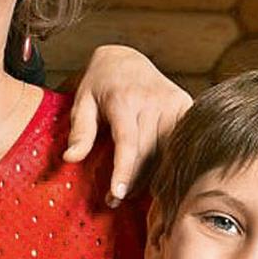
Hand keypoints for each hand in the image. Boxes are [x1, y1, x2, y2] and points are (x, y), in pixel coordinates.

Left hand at [62, 44, 192, 203]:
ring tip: (131, 191)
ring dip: (151, 176)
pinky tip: (156, 175)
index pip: (128, 142)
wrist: (126, 58)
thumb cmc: (99, 85)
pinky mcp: (187, 105)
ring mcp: (173, 102)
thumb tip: (71, 158)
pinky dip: (170, 161)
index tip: (117, 194)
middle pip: (148, 153)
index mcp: (125, 99)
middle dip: (132, 181)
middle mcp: (153, 100)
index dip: (124, 171)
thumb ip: (79, 131)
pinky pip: (181, 142)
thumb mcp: (81, 102)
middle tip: (114, 199)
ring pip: (167, 151)